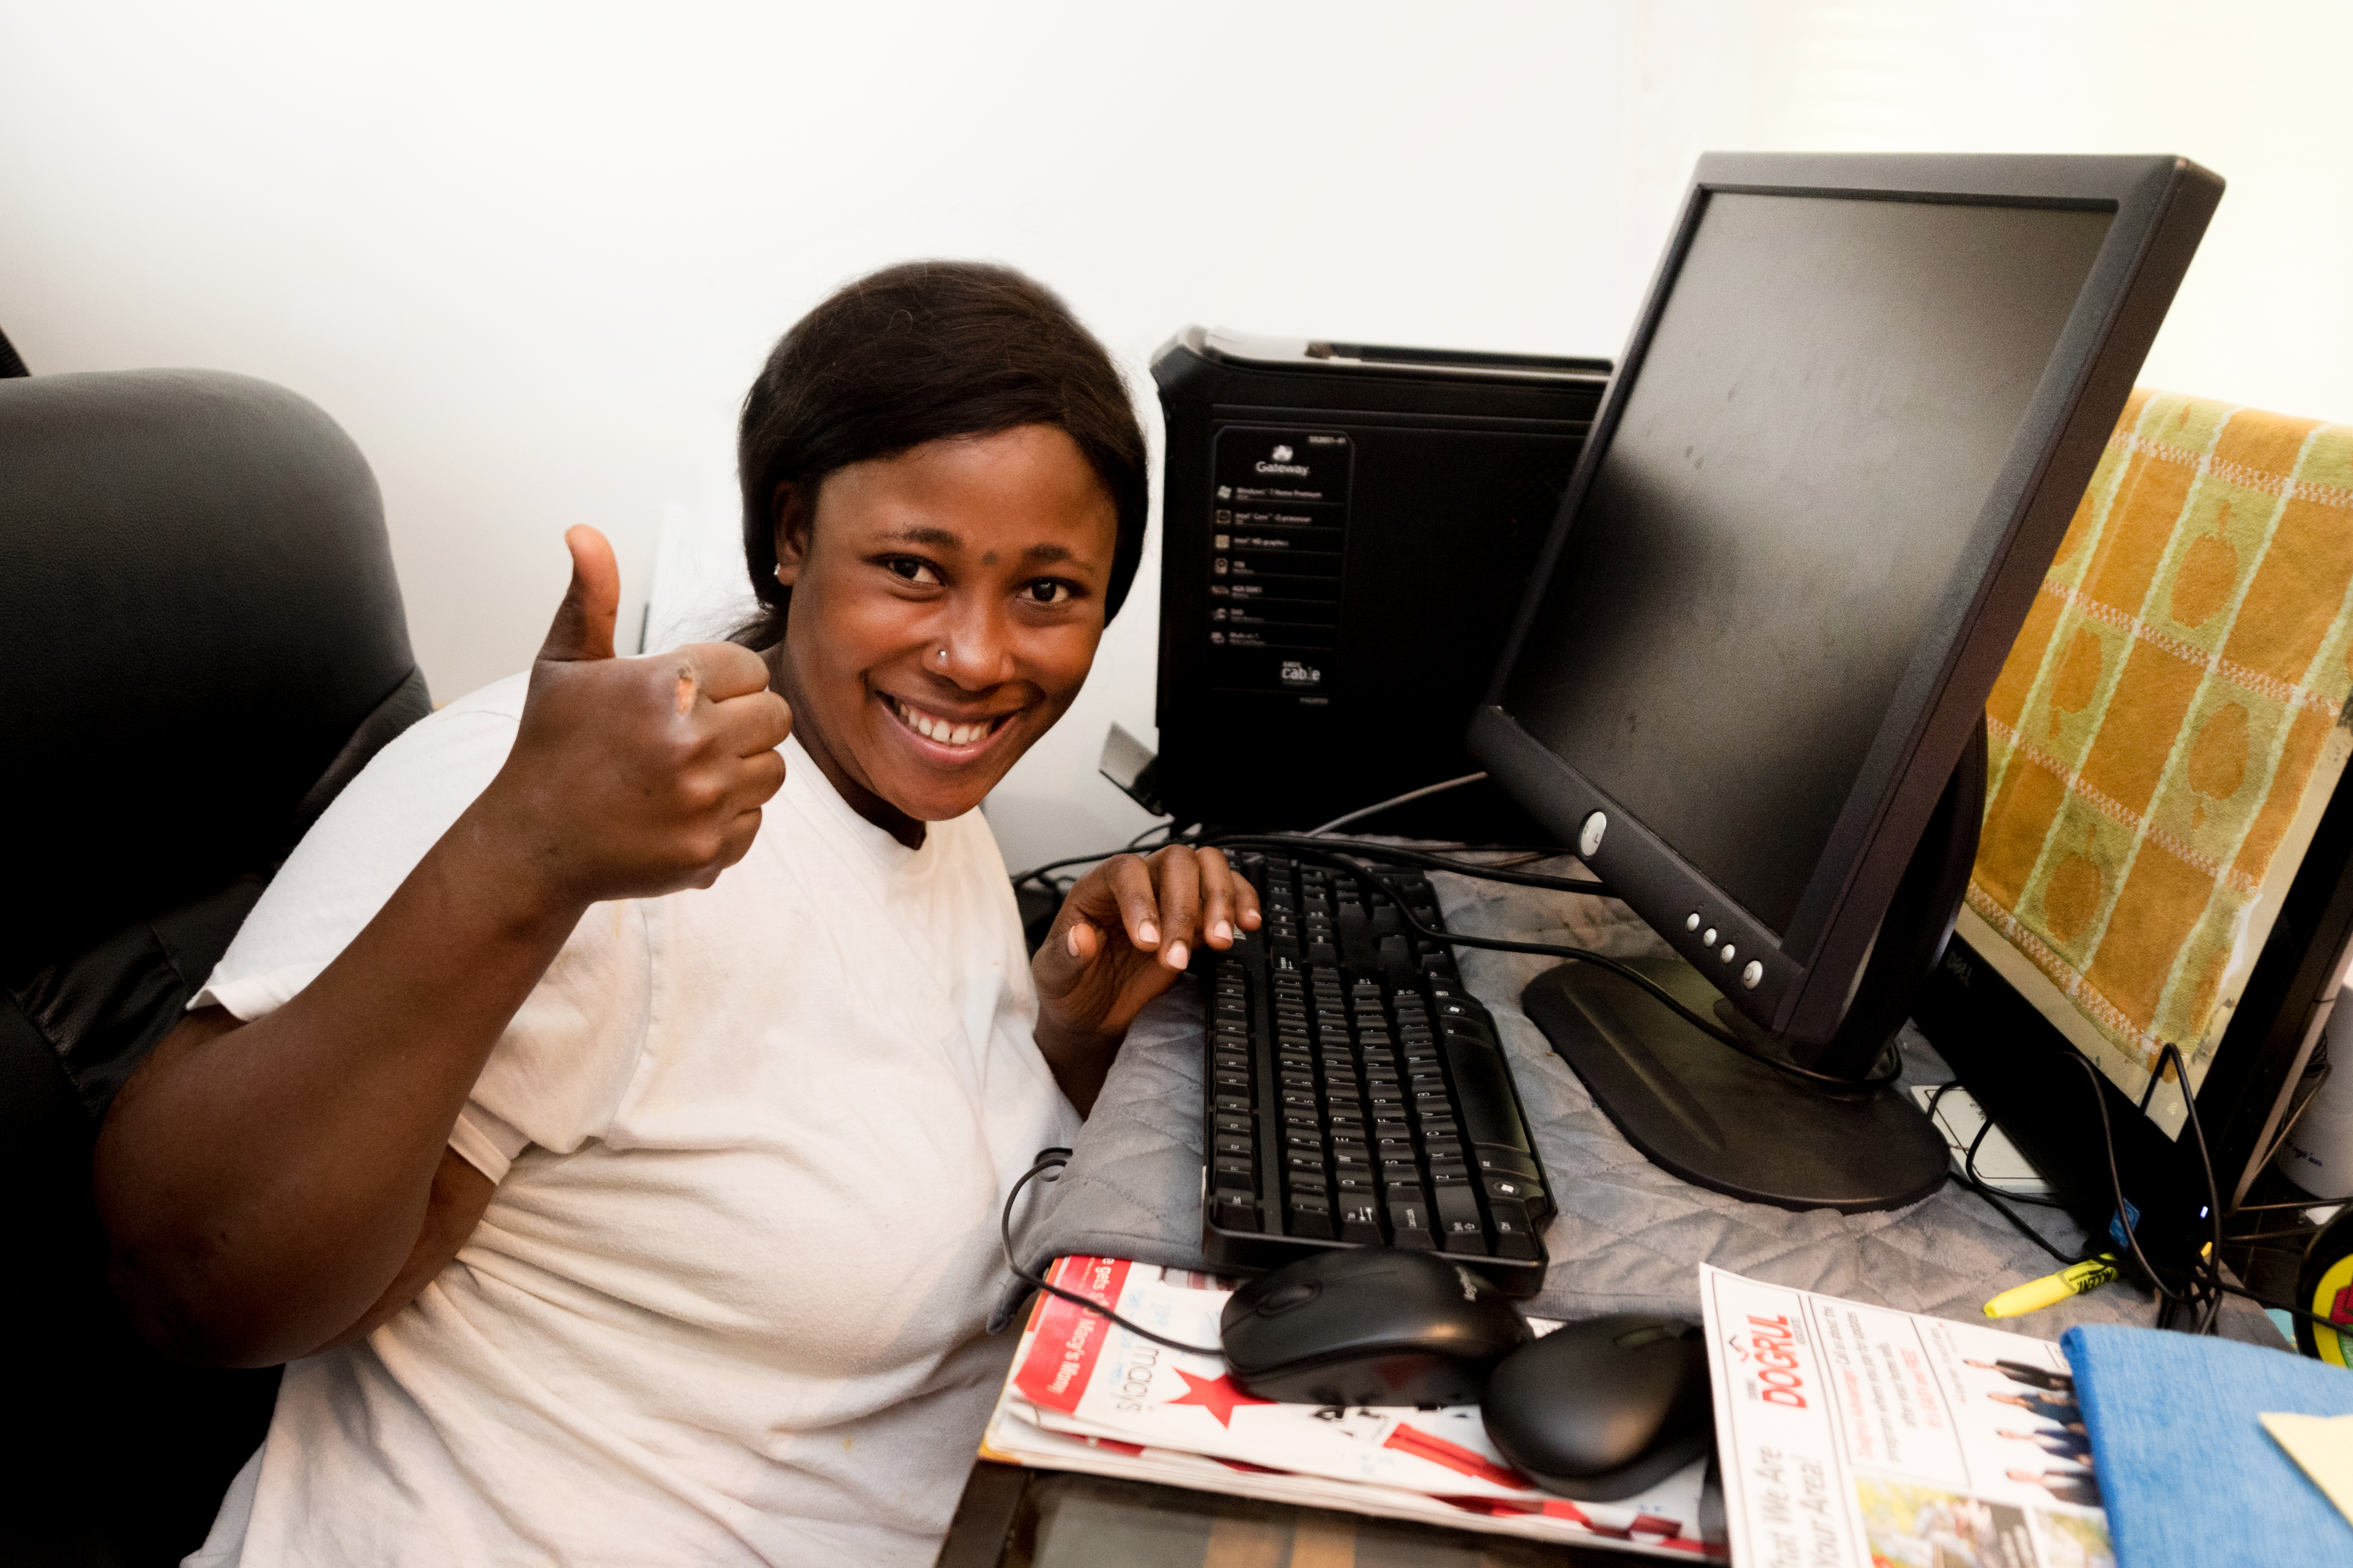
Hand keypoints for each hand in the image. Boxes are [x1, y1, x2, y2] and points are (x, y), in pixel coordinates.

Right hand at [472, 526, 793, 911]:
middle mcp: (694, 741)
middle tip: (693, 735)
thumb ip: (591, 597)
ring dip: (739, 770)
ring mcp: (705, 801)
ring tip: (686, 774)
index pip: (752, 669)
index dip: (723, 682)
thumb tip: (583, 531)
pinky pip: (755, 821)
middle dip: (741, 722)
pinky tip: (679, 814)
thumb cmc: (549, 747)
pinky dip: (726, 819)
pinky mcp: (710, 850)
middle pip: (775, 716)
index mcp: (669, 685)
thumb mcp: (563, 665)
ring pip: (773, 770)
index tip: (686, 699)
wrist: (530, 845)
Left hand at [1031, 846, 1259, 1109]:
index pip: (1127, 871)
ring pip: (1206, 866)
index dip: (1141, 901)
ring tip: (1220, 941)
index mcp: (1098, 888)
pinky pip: (1228, 891)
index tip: (1147, 943)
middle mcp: (1138, 884)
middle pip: (1175, 862)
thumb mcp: (1054, 978)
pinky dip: (1242, 902)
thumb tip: (1082, 938)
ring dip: (1220, 900)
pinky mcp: (1197, 919)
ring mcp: (1171, 897)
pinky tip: (1246, 924)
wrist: (1094, 1015)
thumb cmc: (1071, 988)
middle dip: (1184, 908)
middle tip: (1177, 958)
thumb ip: (1065, 958)